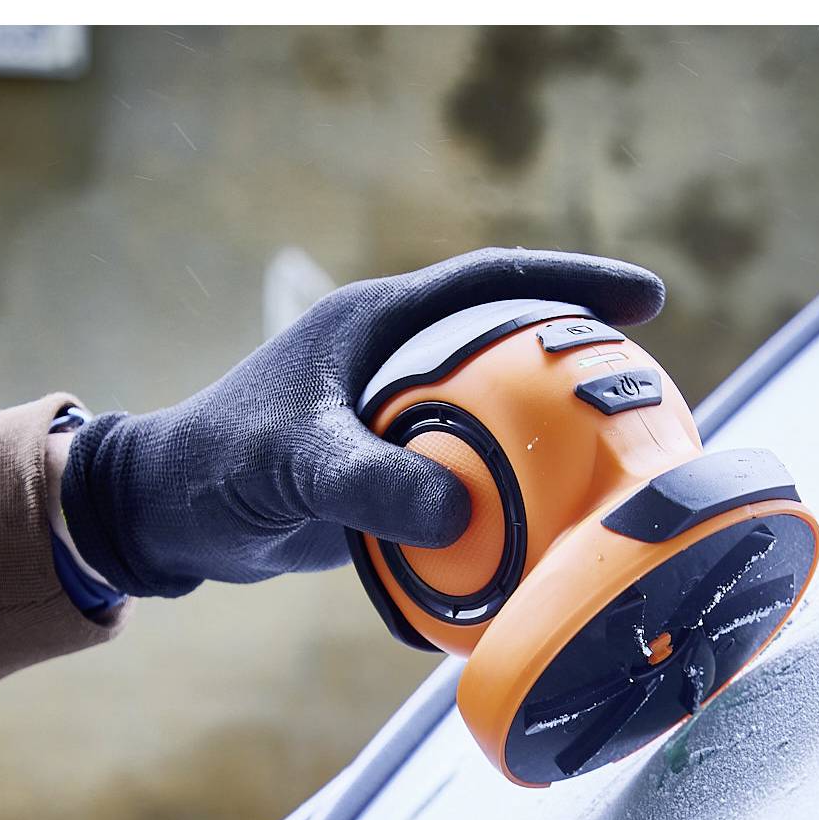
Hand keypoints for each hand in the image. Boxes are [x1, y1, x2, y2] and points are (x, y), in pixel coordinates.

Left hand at [57, 248, 666, 596]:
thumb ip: (369, 486)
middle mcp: (398, 363)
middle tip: (650, 400)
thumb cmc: (216, 467)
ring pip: (500, 421)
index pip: (492, 283)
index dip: (571, 283)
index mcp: (379, 326)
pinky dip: (512, 504)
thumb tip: (455, 518)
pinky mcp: (396, 477)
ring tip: (622, 470)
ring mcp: (401, 422)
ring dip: (555, 443)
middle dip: (583, 366)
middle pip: (513, 349)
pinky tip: (550, 536)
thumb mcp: (293, 467)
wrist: (169, 519)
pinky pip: (473, 483)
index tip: (644, 300)